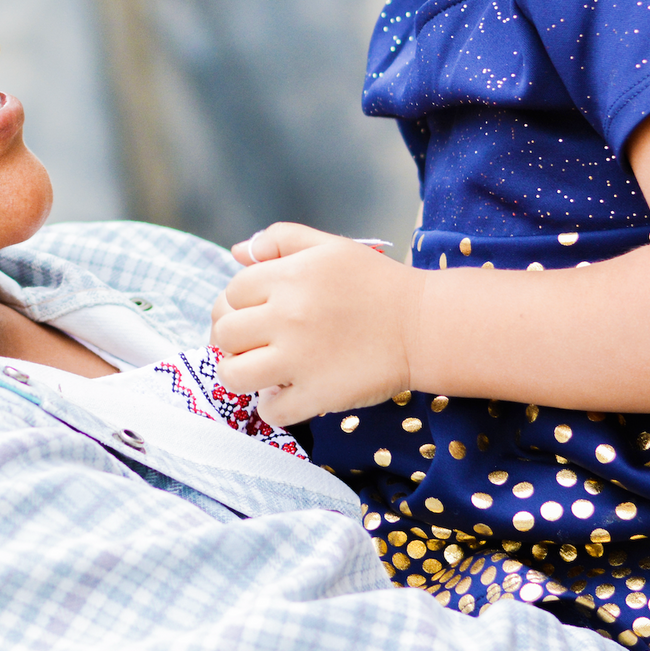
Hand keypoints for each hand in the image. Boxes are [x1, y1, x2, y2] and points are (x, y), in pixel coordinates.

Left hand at [211, 222, 425, 426]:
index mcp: (288, 278)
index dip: (237, 304)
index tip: (253, 313)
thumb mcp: (329, 247)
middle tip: (251, 342)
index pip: (232, 293)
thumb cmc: (376, 283)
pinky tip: (284, 393)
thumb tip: (239, 251)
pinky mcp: (318, 395)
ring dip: (238, 374)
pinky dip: (271, 406)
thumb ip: (281, 239)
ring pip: (234, 374)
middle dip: (230, 338)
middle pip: (224, 333)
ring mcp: (300, 359)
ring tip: (258, 369)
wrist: (425, 326)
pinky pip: (270, 411)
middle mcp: (287, 317)